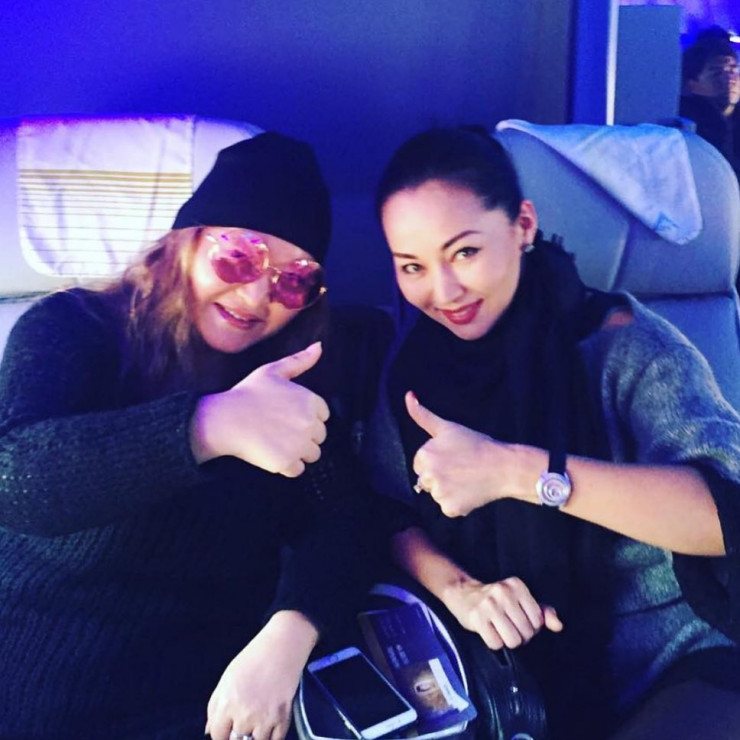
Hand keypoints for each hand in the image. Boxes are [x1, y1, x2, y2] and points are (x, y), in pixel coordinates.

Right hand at [191, 342, 329, 476]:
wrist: (223, 419)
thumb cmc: (247, 393)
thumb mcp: (273, 370)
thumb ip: (301, 360)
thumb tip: (320, 346)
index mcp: (310, 401)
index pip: (324, 416)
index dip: (306, 417)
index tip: (287, 416)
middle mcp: (309, 423)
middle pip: (320, 437)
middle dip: (303, 435)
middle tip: (279, 429)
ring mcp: (299, 444)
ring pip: (312, 454)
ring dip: (298, 452)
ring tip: (276, 441)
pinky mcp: (287, 462)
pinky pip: (298, 470)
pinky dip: (287, 466)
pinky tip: (271, 453)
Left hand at [206, 611, 318, 739]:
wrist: (283, 646)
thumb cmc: (254, 657)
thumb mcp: (227, 678)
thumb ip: (215, 706)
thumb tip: (210, 730)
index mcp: (227, 704)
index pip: (218, 736)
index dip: (221, 736)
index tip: (226, 732)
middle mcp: (244, 715)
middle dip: (237, 736)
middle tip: (243, 724)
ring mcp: (265, 718)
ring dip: (255, 737)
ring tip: (257, 724)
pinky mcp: (283, 718)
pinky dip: (272, 737)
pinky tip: (269, 727)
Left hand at [406, 391, 511, 515]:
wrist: (503, 466)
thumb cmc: (476, 444)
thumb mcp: (447, 427)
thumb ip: (422, 414)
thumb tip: (408, 395)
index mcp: (423, 456)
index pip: (420, 464)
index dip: (437, 460)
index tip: (453, 457)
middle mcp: (427, 476)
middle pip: (426, 481)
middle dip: (440, 476)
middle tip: (461, 468)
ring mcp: (438, 494)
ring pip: (437, 494)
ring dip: (449, 490)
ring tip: (467, 479)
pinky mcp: (450, 509)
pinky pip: (448, 508)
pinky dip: (458, 503)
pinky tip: (471, 491)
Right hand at [442, 576, 562, 649]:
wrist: (463, 593)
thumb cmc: (496, 600)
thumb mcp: (520, 599)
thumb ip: (542, 611)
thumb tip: (558, 626)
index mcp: (517, 585)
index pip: (538, 621)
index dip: (531, 627)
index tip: (518, 621)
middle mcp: (503, 592)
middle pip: (526, 633)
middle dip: (519, 636)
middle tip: (508, 627)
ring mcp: (489, 604)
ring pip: (513, 641)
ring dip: (507, 641)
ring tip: (500, 630)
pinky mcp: (476, 618)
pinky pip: (496, 644)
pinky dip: (494, 643)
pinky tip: (488, 631)